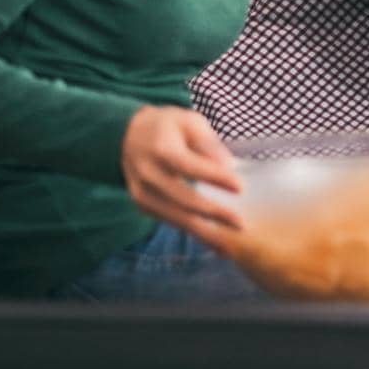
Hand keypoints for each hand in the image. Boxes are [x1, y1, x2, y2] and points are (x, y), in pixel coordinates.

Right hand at [120, 105, 243, 255]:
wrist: (127, 136)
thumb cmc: (167, 127)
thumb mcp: (189, 122)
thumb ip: (208, 142)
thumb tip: (228, 165)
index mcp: (160, 148)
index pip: (189, 166)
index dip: (214, 178)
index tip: (240, 187)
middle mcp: (147, 174)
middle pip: (182, 199)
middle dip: (213, 213)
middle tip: (240, 224)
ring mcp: (142, 193)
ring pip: (176, 217)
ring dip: (204, 234)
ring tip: (230, 246)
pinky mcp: (143, 205)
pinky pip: (170, 221)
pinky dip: (192, 232)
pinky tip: (213, 242)